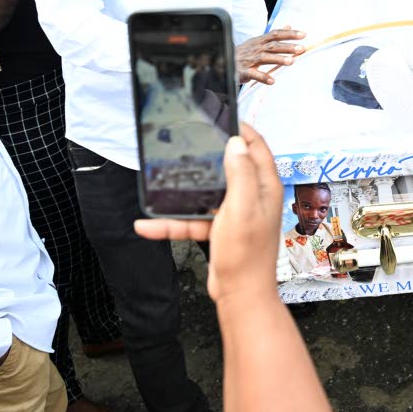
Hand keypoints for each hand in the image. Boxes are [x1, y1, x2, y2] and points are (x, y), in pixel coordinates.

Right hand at [134, 124, 285, 304]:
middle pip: (231, 165)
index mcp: (265, 186)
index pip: (257, 147)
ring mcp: (236, 212)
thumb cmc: (246, 255)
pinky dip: (172, 222)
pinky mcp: (221, 229)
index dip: (242, 130)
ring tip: (162, 182)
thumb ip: (241, 174)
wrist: (239, 294)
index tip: (222, 117)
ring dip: (184, 192)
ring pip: (207, 193)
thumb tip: (236, 143)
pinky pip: (193, 219)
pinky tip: (147, 225)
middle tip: (190, 141)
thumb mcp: (242, 208)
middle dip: (210, 155)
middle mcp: (253, 196)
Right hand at [236, 27, 305, 84]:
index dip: (290, 34)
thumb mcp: (259, 41)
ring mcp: (250, 60)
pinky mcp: (244, 71)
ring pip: (265, 58)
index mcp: (260, 41)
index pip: (276, 34)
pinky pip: (254, 74)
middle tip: (302, 48)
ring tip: (291, 62)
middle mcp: (256, 48)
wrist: (222, 60)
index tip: (304, 34)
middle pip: (273, 46)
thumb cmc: (245, 52)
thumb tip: (289, 25)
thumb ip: (274, 35)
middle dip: (288, 46)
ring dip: (278, 59)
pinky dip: (263, 77)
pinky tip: (272, 80)